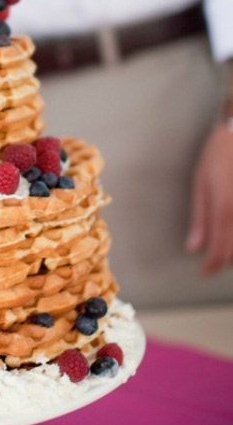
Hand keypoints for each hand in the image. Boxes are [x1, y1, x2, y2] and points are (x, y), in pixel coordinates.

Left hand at [186, 121, 232, 273]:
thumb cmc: (219, 153)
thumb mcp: (201, 182)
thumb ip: (200, 218)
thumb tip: (194, 247)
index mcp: (225, 207)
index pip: (221, 250)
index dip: (212, 266)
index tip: (205, 271)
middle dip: (225, 260)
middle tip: (214, 260)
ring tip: (225, 245)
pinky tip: (230, 228)